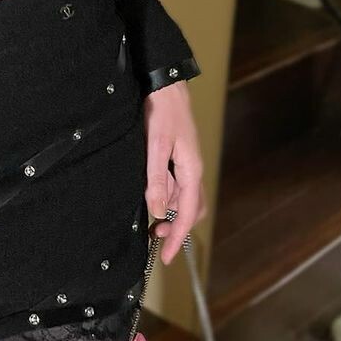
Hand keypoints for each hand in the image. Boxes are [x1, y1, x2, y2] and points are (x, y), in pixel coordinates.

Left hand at [143, 81, 206, 265]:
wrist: (166, 84)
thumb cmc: (163, 111)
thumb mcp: (156, 146)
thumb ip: (157, 178)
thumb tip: (158, 210)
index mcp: (191, 171)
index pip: (188, 214)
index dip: (177, 238)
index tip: (166, 256)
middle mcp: (192, 170)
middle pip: (191, 210)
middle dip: (176, 227)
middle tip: (154, 237)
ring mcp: (185, 163)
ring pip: (182, 197)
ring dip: (169, 211)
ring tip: (148, 219)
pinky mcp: (176, 156)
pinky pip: (175, 183)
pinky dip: (165, 195)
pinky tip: (150, 193)